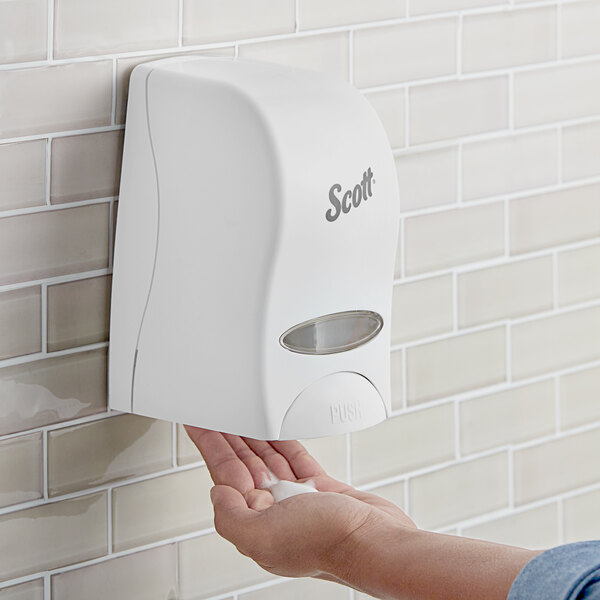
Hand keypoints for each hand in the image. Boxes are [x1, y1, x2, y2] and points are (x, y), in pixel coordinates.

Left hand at [185, 427, 416, 579]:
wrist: (374, 543)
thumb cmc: (326, 544)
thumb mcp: (262, 536)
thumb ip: (231, 516)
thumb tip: (218, 492)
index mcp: (255, 521)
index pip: (224, 474)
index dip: (211, 446)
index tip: (200, 424)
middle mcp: (274, 510)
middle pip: (244, 462)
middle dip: (229, 436)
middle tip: (218, 412)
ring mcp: (298, 498)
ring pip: (269, 458)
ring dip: (254, 435)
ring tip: (242, 415)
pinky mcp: (321, 489)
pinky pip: (296, 458)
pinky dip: (285, 442)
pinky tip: (276, 430)